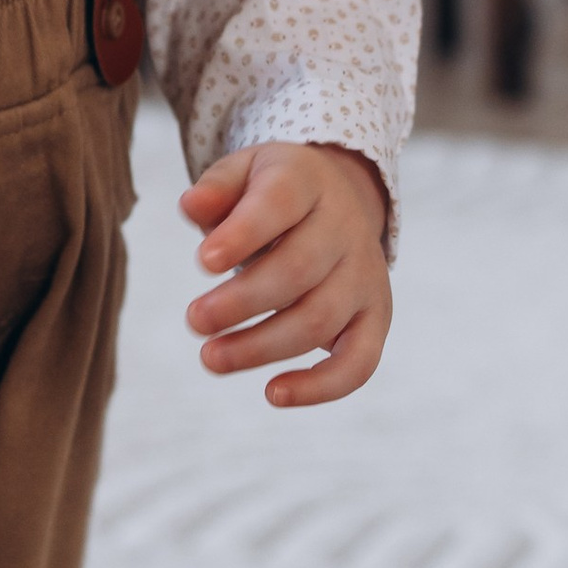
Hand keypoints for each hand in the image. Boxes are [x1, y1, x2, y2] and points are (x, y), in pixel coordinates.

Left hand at [178, 139, 390, 405]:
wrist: (337, 201)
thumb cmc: (271, 193)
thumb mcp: (243, 173)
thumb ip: (216, 189)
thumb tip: (191, 206)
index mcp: (307, 182)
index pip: (280, 204)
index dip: (243, 235)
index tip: (203, 262)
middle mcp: (345, 229)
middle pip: (299, 270)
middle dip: (242, 301)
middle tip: (194, 320)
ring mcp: (365, 276)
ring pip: (320, 320)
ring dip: (261, 346)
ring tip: (210, 357)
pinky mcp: (375, 317)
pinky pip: (360, 362)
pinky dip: (321, 387)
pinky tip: (273, 394)